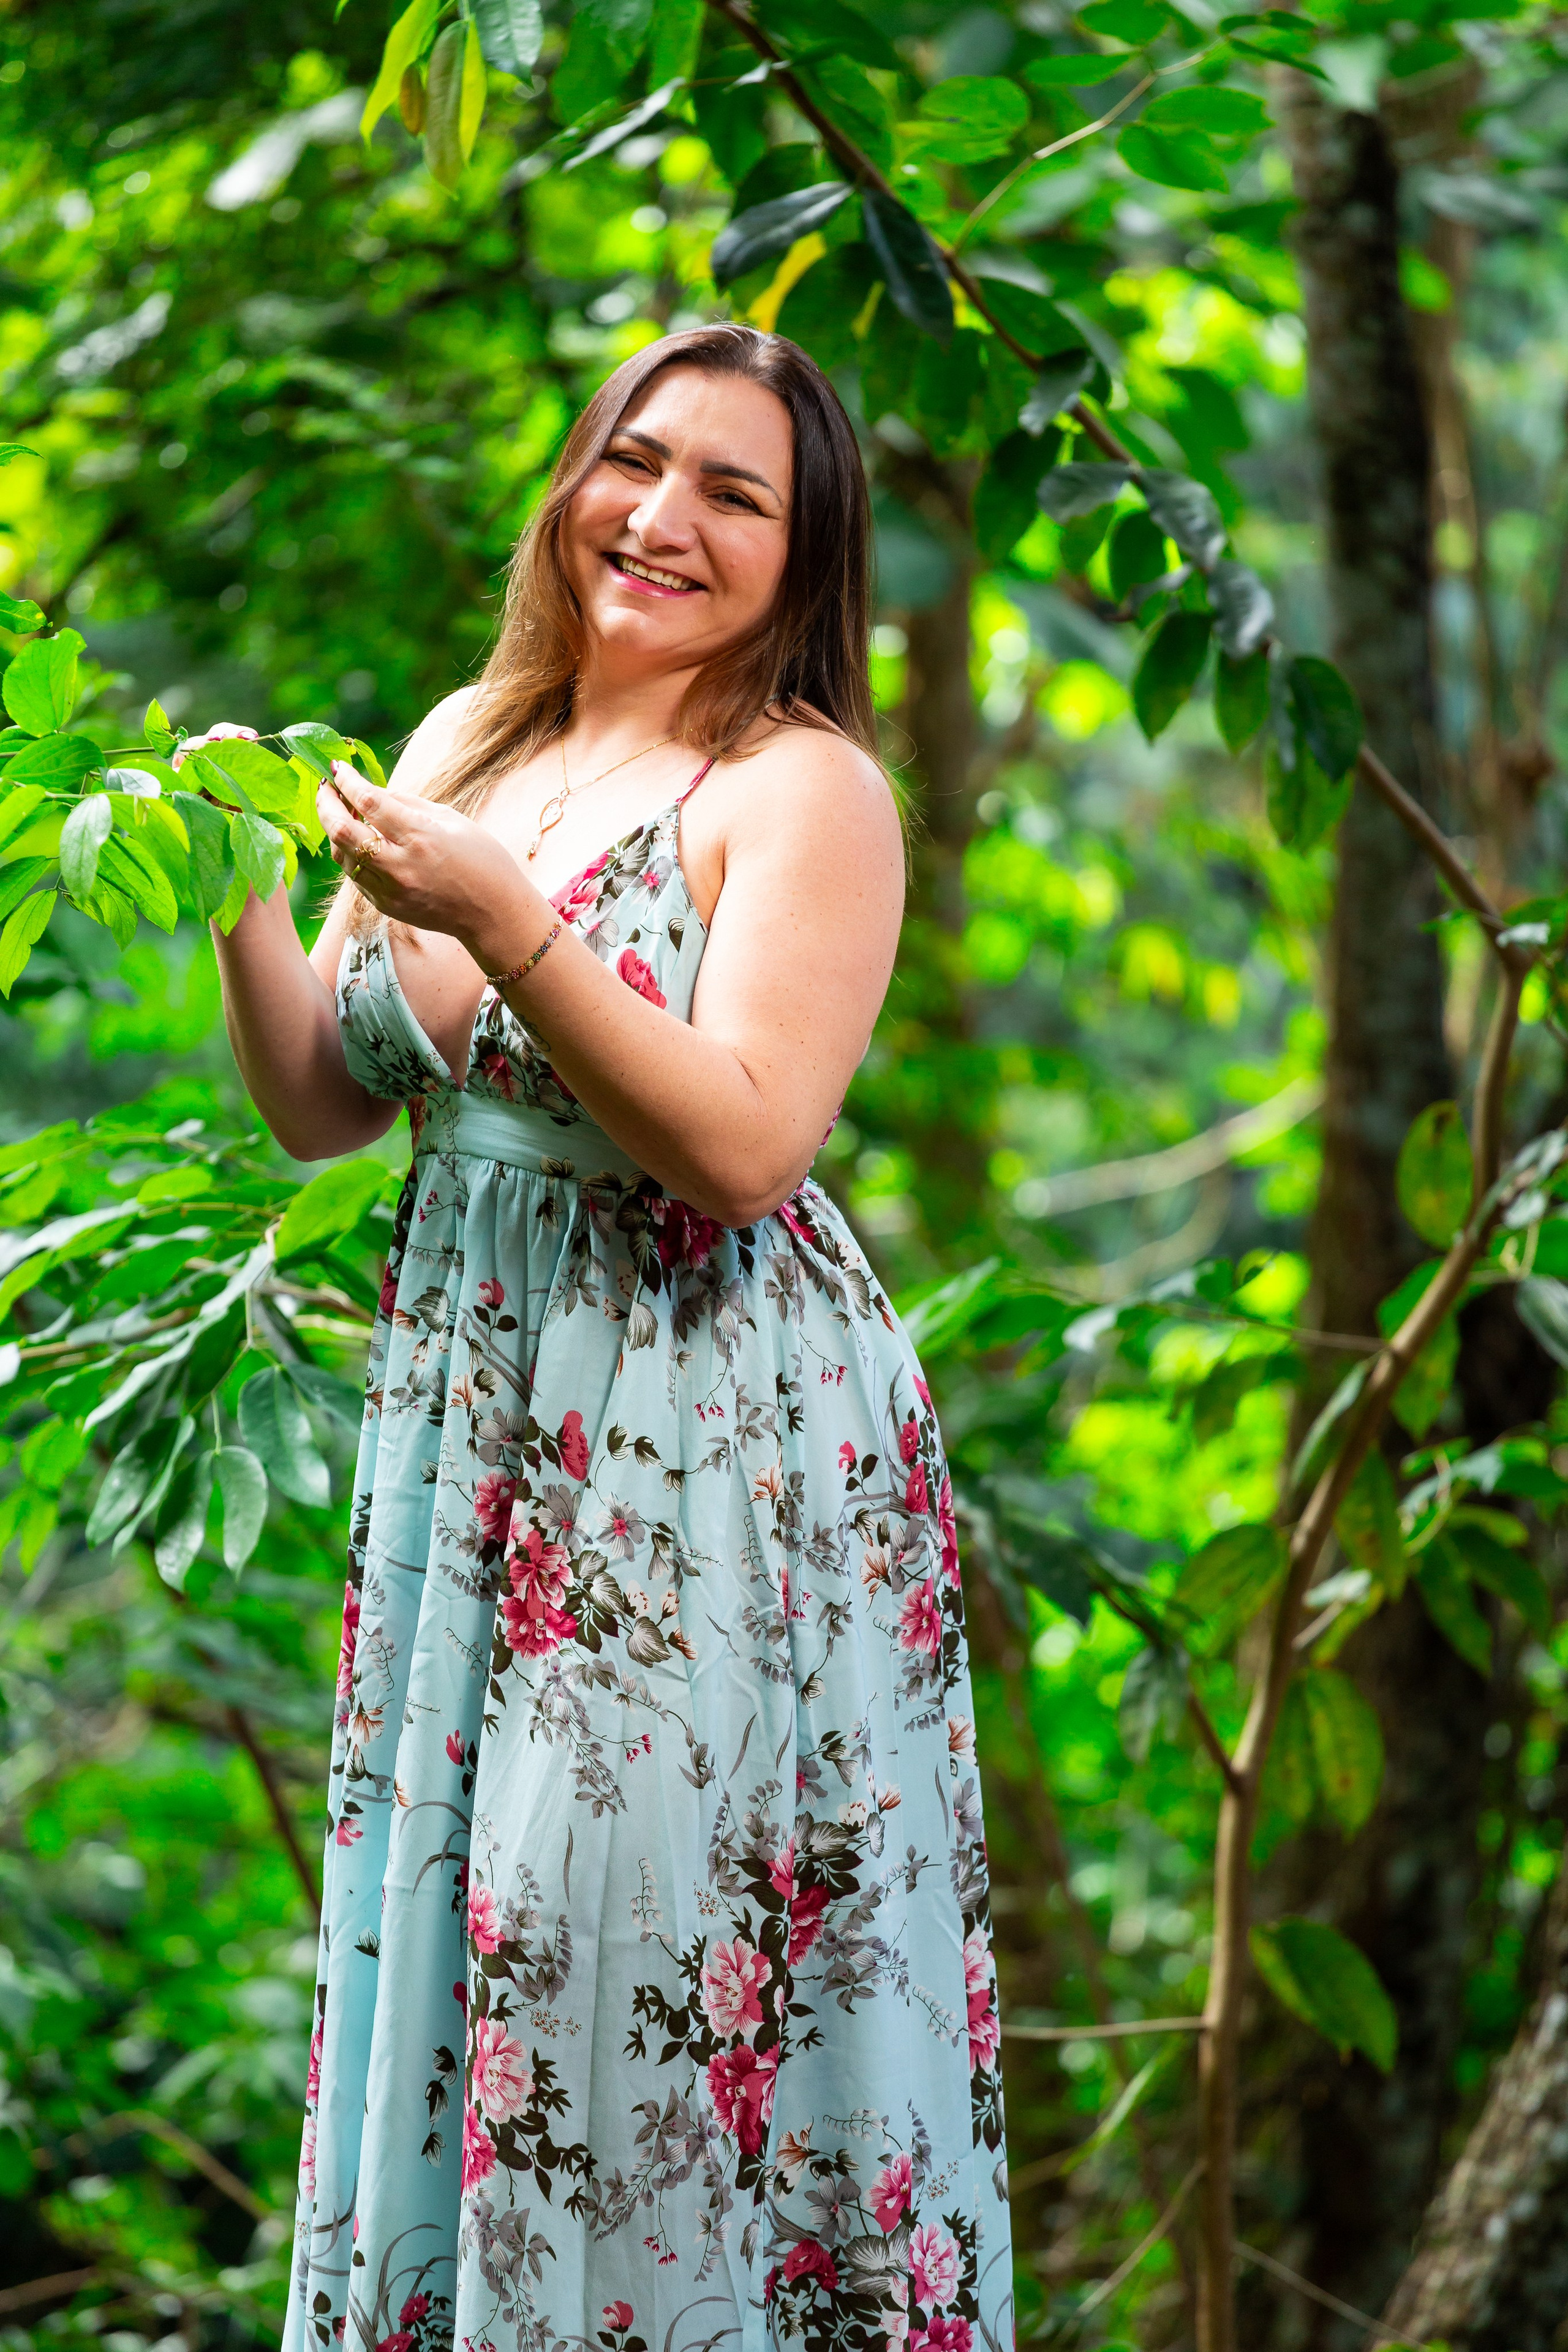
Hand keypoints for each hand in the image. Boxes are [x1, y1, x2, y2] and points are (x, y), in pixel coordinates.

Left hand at [318, 763, 539, 967]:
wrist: (493, 913)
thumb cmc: (481, 860)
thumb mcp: (450, 819)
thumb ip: (407, 804)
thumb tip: (371, 791)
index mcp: (420, 837)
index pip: (368, 801)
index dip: (347, 781)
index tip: (338, 767)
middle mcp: (400, 865)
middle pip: (340, 830)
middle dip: (325, 803)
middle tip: (325, 787)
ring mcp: (390, 889)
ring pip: (342, 854)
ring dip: (335, 829)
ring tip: (341, 811)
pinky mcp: (386, 905)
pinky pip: (356, 874)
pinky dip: (351, 853)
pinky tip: (358, 840)